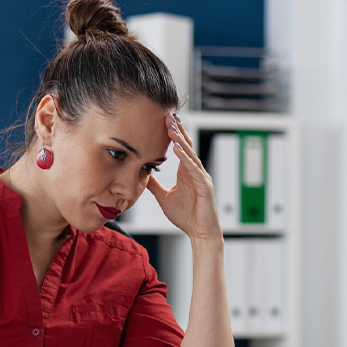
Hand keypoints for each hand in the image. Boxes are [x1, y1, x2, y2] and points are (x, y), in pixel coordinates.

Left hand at [146, 113, 222, 240]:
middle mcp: (195, 171)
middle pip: (186, 145)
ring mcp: (201, 177)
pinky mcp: (205, 186)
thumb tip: (142, 175)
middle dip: (177, 129)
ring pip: (190, 154)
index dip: (173, 133)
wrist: (200, 232)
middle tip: (168, 114)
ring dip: (181, 139)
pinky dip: (186, 158)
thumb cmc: (186, 216)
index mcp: (186, 172)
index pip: (180, 147)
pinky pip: (194, 169)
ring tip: (171, 126)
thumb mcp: (163, 197)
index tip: (164, 119)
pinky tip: (178, 148)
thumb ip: (154, 185)